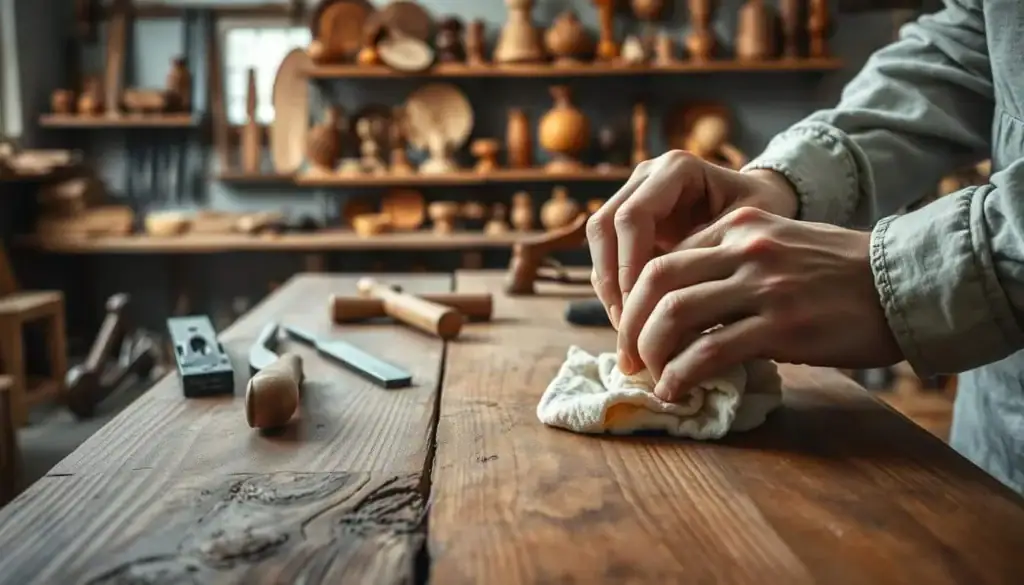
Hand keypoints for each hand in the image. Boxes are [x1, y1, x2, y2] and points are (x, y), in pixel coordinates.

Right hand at [587, 150, 798, 329]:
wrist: (762, 206)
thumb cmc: (764, 214)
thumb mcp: (748, 229)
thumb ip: (709, 253)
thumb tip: (676, 298)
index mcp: (676, 169)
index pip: (633, 216)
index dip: (630, 264)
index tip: (644, 306)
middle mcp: (647, 177)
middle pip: (604, 226)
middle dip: (612, 278)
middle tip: (629, 322)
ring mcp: (633, 195)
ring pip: (598, 241)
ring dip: (607, 285)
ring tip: (627, 326)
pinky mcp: (628, 221)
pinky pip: (607, 254)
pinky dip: (613, 286)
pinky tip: (632, 318)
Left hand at [618, 206, 902, 400]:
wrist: (903, 285)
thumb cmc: (840, 272)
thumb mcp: (779, 243)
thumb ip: (731, 261)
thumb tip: (683, 301)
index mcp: (739, 224)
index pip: (664, 256)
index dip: (638, 297)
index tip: (633, 328)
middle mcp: (744, 248)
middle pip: (656, 280)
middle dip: (631, 323)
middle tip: (627, 356)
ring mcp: (762, 285)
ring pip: (674, 315)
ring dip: (650, 350)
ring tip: (648, 375)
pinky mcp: (781, 326)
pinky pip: (710, 352)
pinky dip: (681, 374)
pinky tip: (675, 390)